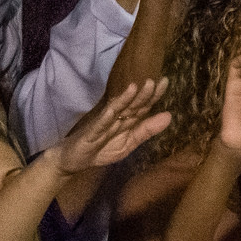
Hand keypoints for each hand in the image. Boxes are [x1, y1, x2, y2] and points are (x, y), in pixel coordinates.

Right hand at [51, 79, 170, 174]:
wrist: (71, 160)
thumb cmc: (100, 150)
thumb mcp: (127, 144)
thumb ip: (146, 131)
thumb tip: (169, 116)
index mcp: (126, 121)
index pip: (142, 106)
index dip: (153, 95)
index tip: (165, 81)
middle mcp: (116, 118)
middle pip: (131, 105)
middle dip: (142, 94)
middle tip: (154, 80)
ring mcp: (102, 124)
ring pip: (115, 110)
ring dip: (124, 99)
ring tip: (135, 87)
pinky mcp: (89, 134)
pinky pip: (98, 125)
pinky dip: (105, 118)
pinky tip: (112, 110)